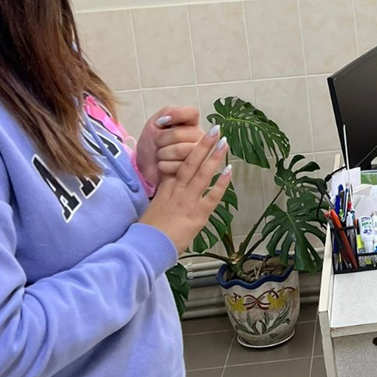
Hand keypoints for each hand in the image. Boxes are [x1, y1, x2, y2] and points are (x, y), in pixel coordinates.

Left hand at [135, 106, 201, 187]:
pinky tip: (165, 166)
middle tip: (158, 144)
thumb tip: (168, 119)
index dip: (176, 116)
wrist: (146, 167)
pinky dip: (164, 166)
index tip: (162, 123)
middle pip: (178, 134)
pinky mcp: (193, 172)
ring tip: (161, 155)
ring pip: (179, 150)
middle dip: (160, 140)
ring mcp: (199, 156)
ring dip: (162, 154)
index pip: (192, 113)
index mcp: (192, 125)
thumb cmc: (151, 145)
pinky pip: (178, 166)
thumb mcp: (155, 123)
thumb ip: (167, 113)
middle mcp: (200, 138)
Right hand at [139, 128, 231, 253]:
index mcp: (165, 189)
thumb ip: (161, 197)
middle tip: (215, 130)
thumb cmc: (148, 232)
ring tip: (224, 142)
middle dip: (203, 145)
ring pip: (202, 173)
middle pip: (190, 162)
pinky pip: (212, 195)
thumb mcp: (152, 208)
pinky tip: (229, 170)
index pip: (176, 164)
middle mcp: (177, 190)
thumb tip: (166, 191)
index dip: (186, 150)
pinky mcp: (197, 214)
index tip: (195, 136)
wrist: (147, 246)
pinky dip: (222, 183)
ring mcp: (188, 201)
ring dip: (214, 156)